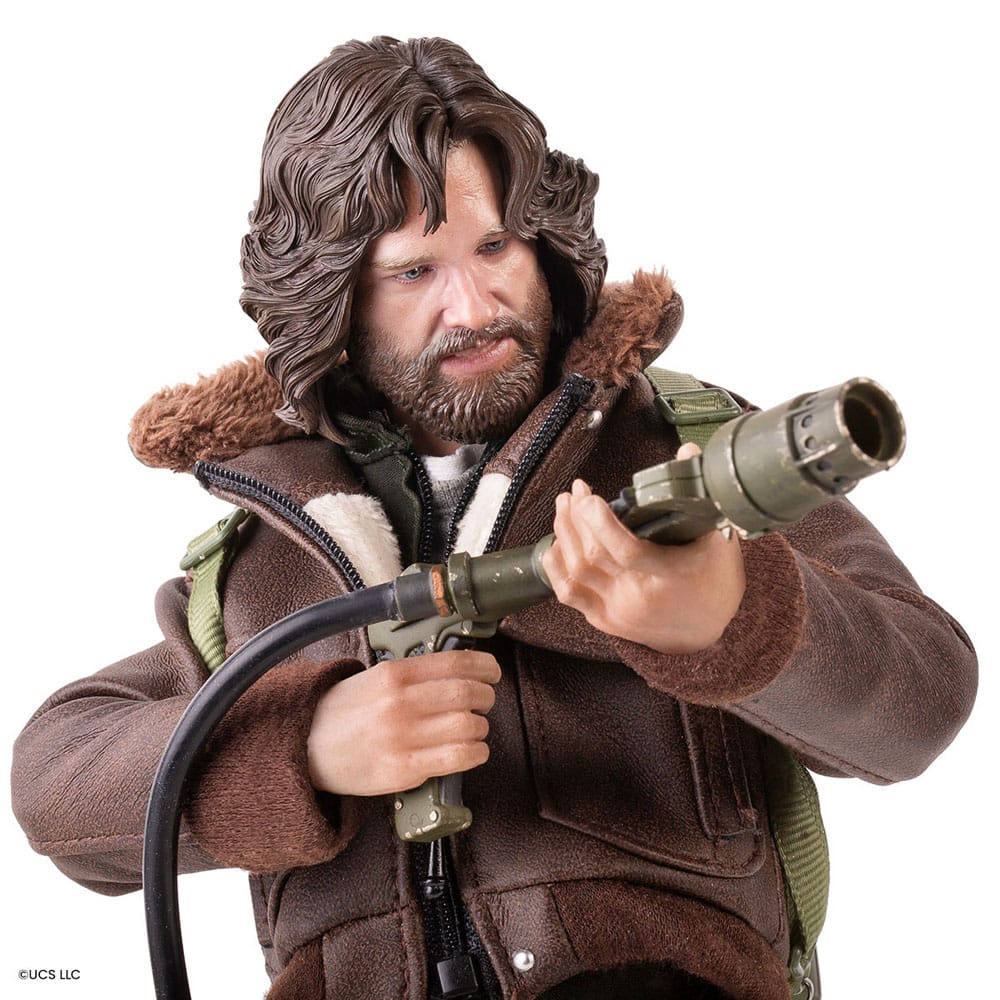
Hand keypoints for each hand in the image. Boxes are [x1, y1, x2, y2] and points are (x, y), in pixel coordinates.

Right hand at [307, 650, 500, 796]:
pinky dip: (475, 753)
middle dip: (486, 697)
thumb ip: (414, 673)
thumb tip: (460, 670)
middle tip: (485, 701)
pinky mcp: (402, 770)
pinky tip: (473, 751)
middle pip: (467, 694)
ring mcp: (401, 737)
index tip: (492, 672)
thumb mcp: (374, 678)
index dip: (485, 666)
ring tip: (475, 729)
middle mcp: (399, 703)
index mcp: (394, 674)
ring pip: (468, 726)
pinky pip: (456, 758)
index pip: (456, 663)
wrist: (306, 748)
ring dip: (481, 728)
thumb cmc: (342, 713)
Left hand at [541, 445, 745, 653]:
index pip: (626, 551)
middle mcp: (638, 598)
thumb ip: (701, 495)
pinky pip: (567, 592)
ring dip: (564, 533)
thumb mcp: (720, 539)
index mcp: (668, 577)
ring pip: (575, 571)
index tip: (590, 496)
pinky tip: (558, 540)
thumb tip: (688, 451)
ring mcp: (616, 612)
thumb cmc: (715, 582)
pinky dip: (556, 564)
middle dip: (577, 516)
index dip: (601, 522)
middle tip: (577, 490)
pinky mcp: (603, 620)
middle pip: (593, 556)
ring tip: (565, 506)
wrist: (705, 634)